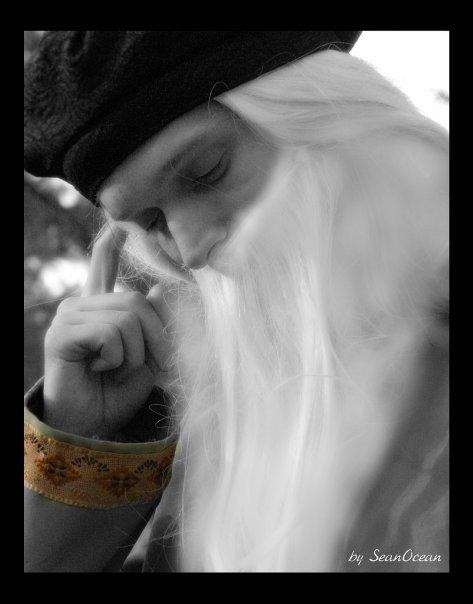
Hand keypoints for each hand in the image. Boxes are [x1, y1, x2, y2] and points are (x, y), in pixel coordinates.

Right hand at [43, 225, 174, 438]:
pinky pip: (110, 333)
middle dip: (156, 339)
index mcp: (101, 310)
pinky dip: (118, 358)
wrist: (91, 427)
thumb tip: (159, 290)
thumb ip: (153, 325)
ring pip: (127, 319)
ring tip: (117, 370)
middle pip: (137, 302)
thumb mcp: (147, 357)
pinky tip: (100, 369)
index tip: (119, 227)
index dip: (110, 248)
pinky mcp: (62, 333)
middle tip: (150, 366)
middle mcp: (82, 307)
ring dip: (135, 354)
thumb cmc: (117, 393)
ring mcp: (70, 317)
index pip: (103, 269)